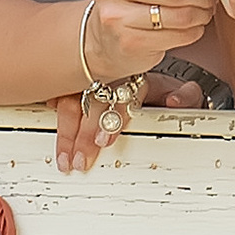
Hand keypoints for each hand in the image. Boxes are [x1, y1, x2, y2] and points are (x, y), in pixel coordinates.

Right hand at [51, 68, 210, 174]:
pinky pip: (62, 91)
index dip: (114, 119)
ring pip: (74, 101)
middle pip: (93, 104)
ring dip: (67, 131)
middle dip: (84, 135)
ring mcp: (94, 80)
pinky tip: (47, 114)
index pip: (122, 97)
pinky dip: (53, 103)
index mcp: (138, 77)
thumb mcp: (184, 93)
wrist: (157, 74)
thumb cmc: (167, 91)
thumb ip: (187, 97)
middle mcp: (112, 77)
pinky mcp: (80, 84)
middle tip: (80, 160)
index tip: (105, 140)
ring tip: (64, 158)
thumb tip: (174, 100)